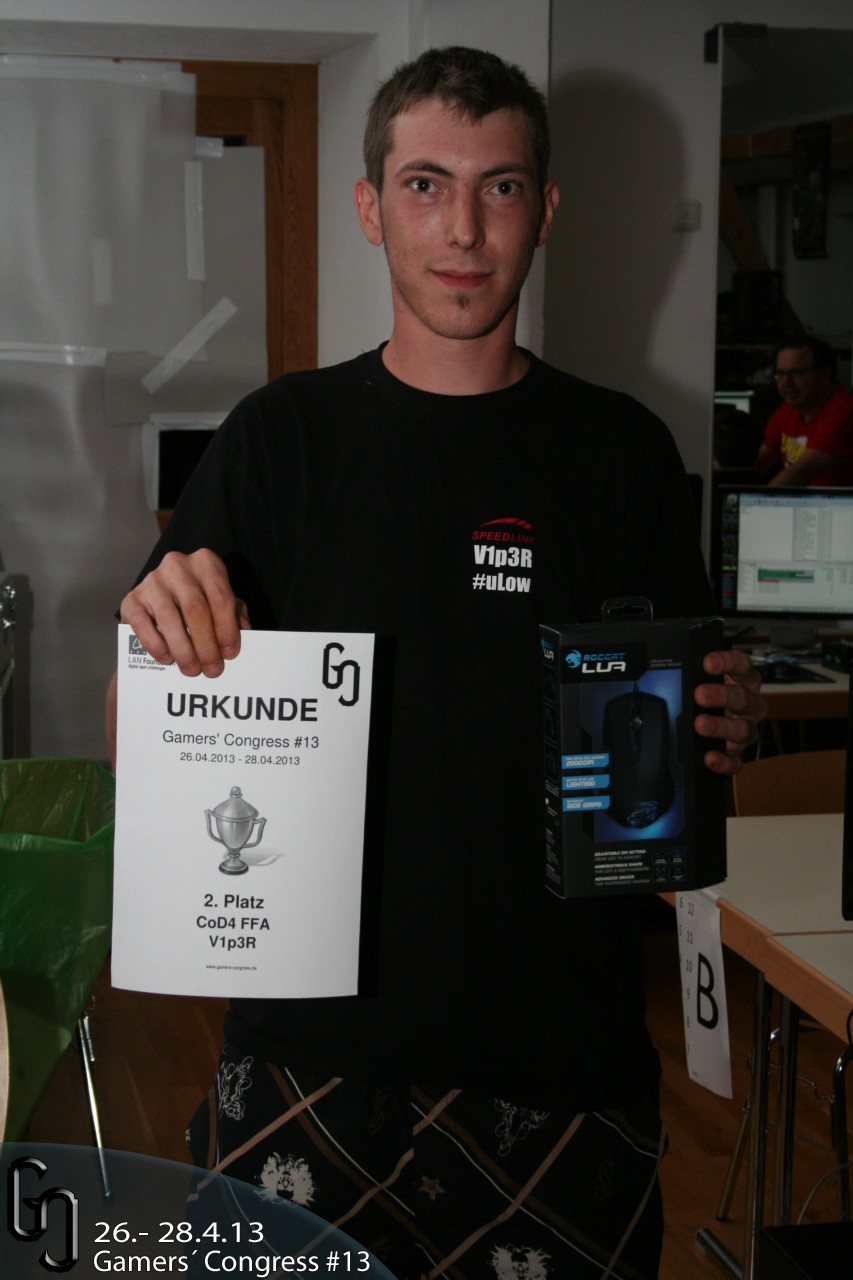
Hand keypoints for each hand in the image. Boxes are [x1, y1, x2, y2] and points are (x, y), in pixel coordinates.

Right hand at [119, 549, 249, 676]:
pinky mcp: (131, 599)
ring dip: (183, 650)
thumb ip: (235, 615)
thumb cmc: (198, 602)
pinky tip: (167, 659)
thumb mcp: (221, 603)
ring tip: (192, 669)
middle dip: (206, 644)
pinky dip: (156, 645)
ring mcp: (152, 581)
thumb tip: (244, 637)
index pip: (221, 597)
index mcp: (206, 562)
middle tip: (212, 669)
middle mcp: (177, 565)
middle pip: (196, 609)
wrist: (159, 601)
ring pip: (170, 619)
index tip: (230, 654)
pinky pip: (143, 625)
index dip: (227, 629)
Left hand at [694, 649, 765, 775]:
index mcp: (743, 680)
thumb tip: (667, 673)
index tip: (708, 663)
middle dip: (721, 695)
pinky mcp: (739, 754)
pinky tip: (709, 758)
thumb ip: (691, 675)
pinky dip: (724, 761)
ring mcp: (746, 729)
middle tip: (700, 694)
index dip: (728, 662)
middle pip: (743, 698)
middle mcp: (750, 704)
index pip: (741, 665)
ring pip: (743, 729)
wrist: (708, 720)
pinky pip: (737, 761)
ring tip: (700, 725)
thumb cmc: (704, 695)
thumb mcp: (700, 680)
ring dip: (721, 727)